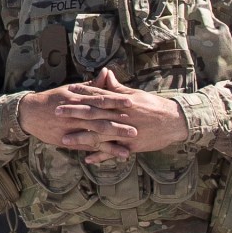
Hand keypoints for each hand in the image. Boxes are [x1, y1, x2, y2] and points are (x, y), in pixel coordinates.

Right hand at [17, 83, 139, 159]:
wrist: (30, 113)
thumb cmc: (52, 99)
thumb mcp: (70, 89)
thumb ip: (91, 85)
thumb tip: (107, 73)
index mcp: (77, 99)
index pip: (99, 99)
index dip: (115, 101)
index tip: (131, 102)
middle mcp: (75, 114)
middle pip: (99, 120)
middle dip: (118, 125)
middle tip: (135, 129)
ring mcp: (71, 129)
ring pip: (94, 136)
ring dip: (111, 143)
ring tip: (127, 149)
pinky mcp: (68, 141)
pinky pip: (86, 147)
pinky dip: (99, 152)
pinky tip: (111, 156)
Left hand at [65, 69, 187, 161]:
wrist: (174, 121)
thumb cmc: (153, 106)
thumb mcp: (135, 94)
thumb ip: (117, 87)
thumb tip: (105, 73)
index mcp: (121, 102)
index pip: (98, 96)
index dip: (81, 94)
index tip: (66, 91)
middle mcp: (121, 116)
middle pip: (94, 114)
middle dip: (74, 113)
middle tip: (56, 112)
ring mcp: (125, 132)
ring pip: (100, 135)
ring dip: (82, 137)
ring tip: (65, 139)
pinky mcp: (131, 146)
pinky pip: (113, 152)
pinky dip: (100, 156)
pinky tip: (87, 159)